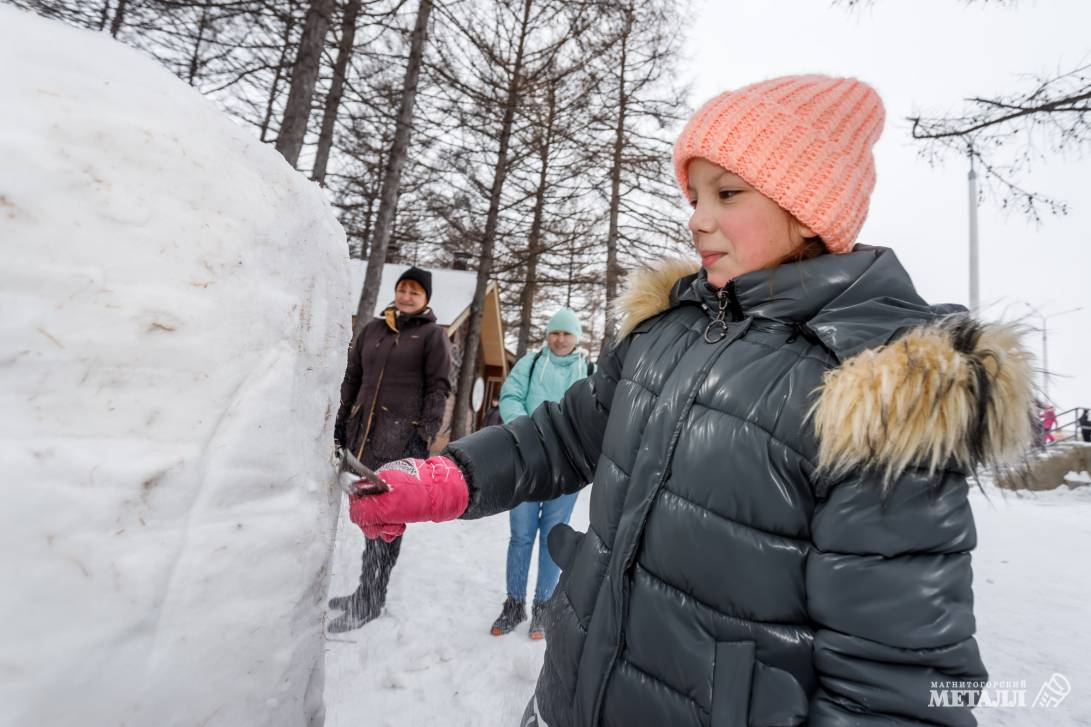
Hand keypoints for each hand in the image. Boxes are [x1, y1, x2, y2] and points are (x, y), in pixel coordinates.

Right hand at [349, 456, 468, 541]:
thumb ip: (370, 509)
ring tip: (398, 529)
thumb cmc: (423, 493)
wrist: (448, 490)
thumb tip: (356, 515)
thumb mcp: (392, 504)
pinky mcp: (401, 504)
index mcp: (376, 481)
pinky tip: (400, 528)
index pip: (356, 500)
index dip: (362, 516)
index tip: (375, 525)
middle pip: (365, 511)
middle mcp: (381, 487)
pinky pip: (388, 519)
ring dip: (384, 528)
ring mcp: (391, 496)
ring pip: (377, 517)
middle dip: (375, 524)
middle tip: (390, 528)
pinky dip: (391, 527)